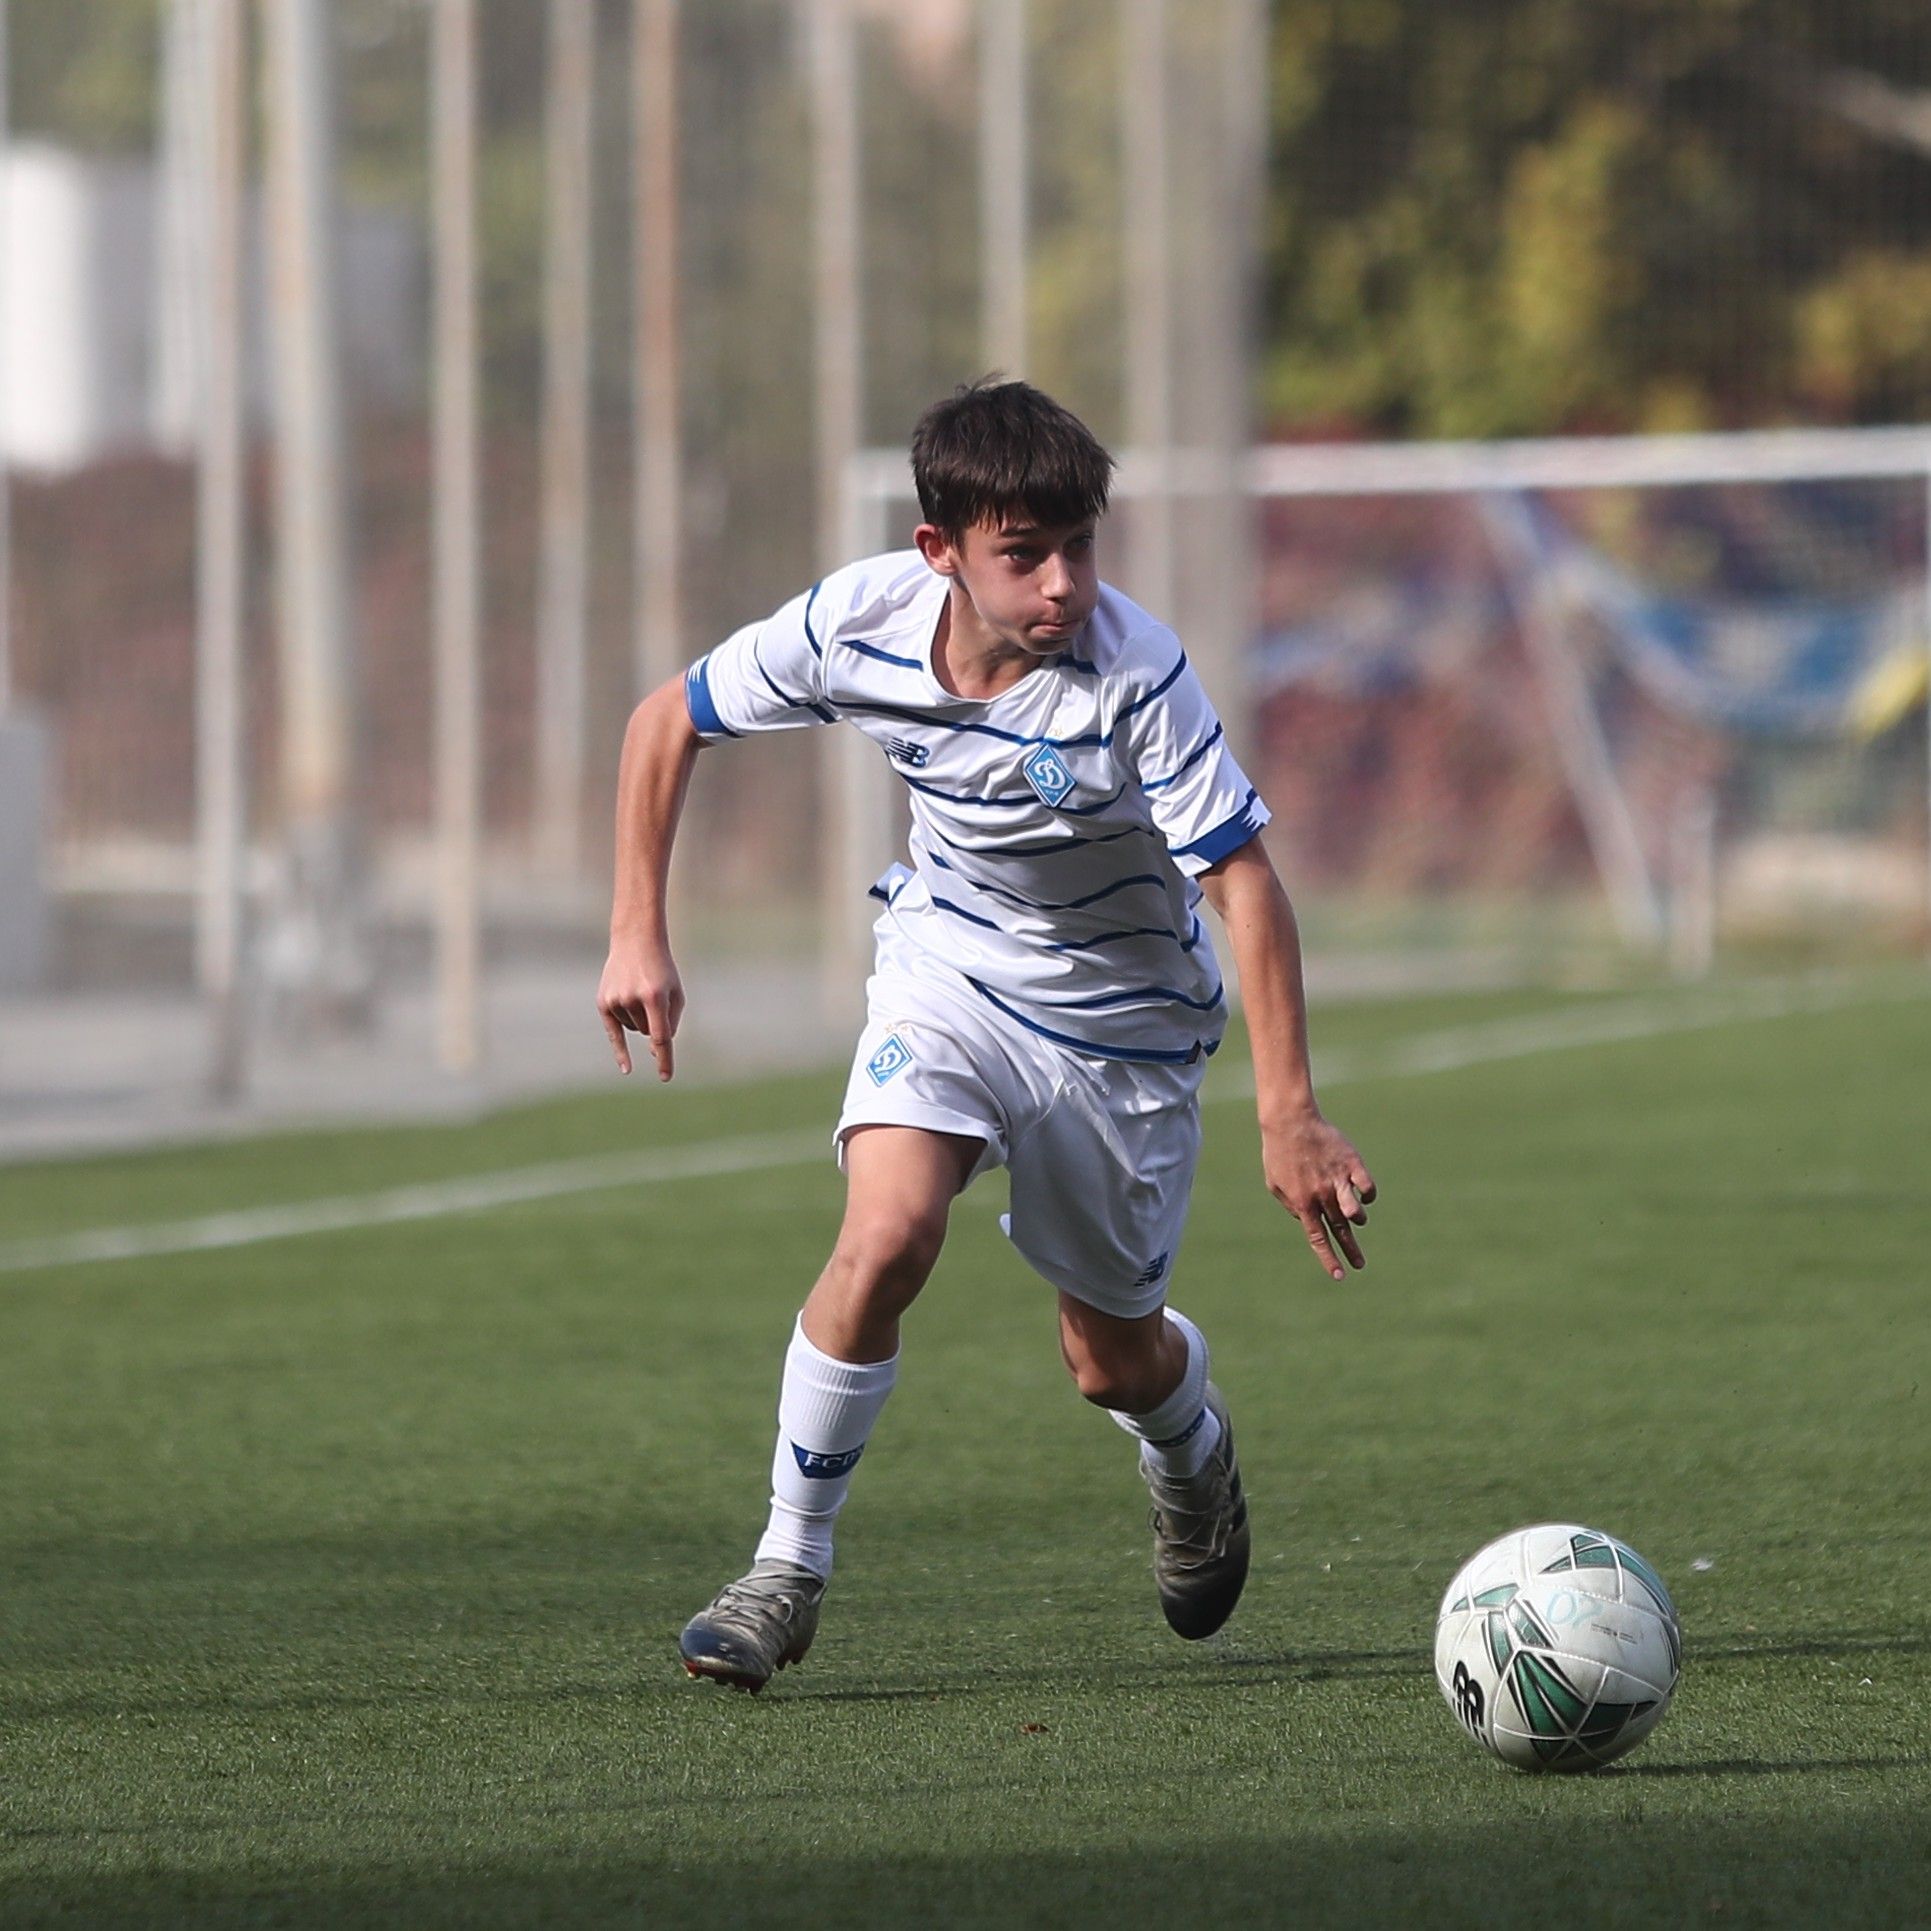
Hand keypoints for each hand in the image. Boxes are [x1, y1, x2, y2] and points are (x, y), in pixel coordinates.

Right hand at [597, 933, 683, 1080]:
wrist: (635, 941)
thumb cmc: (662, 970)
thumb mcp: (676, 992)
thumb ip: (671, 1023)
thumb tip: (656, 1051)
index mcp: (655, 997)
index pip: (660, 1037)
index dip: (663, 1059)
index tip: (665, 1077)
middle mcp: (633, 1000)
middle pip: (648, 1031)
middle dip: (654, 1020)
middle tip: (652, 994)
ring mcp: (616, 1001)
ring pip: (634, 1029)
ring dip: (640, 1019)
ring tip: (638, 992)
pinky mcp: (603, 1002)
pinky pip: (614, 1033)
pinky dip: (620, 1050)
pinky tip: (626, 1069)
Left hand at [1260, 1110, 1376, 1281]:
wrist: (1291, 1122)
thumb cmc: (1278, 1153)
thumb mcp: (1274, 1184)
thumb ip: (1290, 1205)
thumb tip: (1306, 1219)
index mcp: (1302, 1203)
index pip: (1318, 1239)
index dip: (1329, 1259)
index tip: (1340, 1276)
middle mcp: (1322, 1196)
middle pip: (1340, 1230)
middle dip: (1352, 1251)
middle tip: (1361, 1264)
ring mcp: (1338, 1180)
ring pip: (1355, 1212)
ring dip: (1357, 1218)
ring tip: (1355, 1215)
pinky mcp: (1351, 1164)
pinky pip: (1368, 1187)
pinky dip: (1368, 1194)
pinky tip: (1363, 1191)